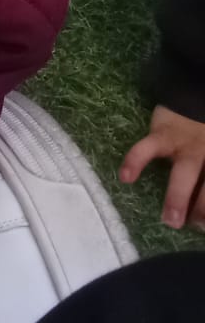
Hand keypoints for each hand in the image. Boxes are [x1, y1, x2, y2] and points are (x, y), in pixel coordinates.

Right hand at [120, 104, 204, 227]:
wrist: (191, 95)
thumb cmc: (202, 132)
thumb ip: (203, 174)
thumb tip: (197, 210)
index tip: (203, 226)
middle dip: (201, 211)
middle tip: (194, 227)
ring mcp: (185, 145)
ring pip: (183, 174)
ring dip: (177, 198)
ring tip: (170, 220)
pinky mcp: (162, 134)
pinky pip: (146, 149)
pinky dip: (135, 161)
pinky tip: (126, 177)